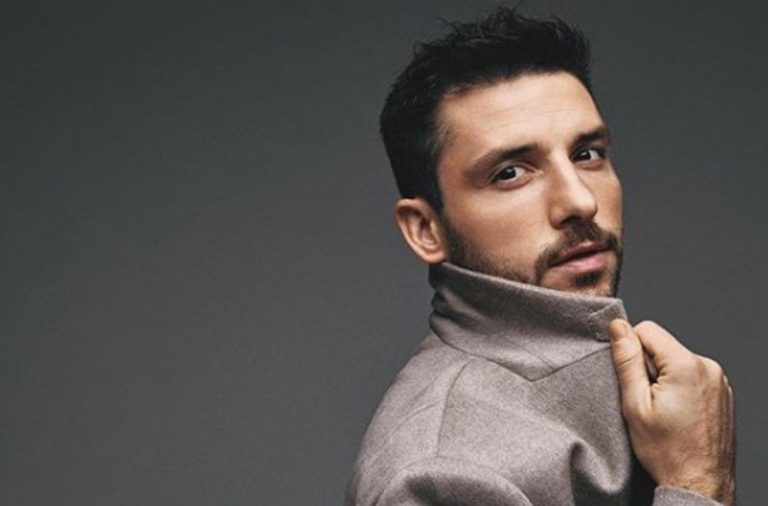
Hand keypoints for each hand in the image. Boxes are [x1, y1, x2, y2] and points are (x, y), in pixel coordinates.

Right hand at [607, 319, 734, 504]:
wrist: (699, 484)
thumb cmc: (668, 452)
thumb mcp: (635, 405)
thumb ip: (626, 360)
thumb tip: (618, 327)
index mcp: (686, 365)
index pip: (647, 330)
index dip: (631, 350)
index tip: (632, 379)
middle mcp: (708, 367)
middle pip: (662, 346)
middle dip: (648, 367)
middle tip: (646, 401)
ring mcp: (719, 380)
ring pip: (676, 361)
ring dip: (664, 378)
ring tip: (663, 411)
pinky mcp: (722, 392)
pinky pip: (692, 375)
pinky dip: (680, 388)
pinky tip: (677, 414)